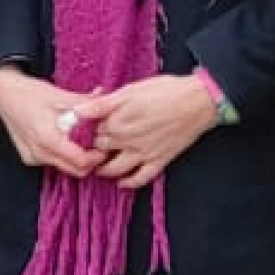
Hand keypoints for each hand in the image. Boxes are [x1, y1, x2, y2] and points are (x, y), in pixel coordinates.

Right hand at [0, 64, 98, 176]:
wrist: (3, 94)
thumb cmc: (26, 93)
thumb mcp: (59, 95)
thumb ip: (84, 103)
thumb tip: (105, 103)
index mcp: (47, 139)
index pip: (80, 162)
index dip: (97, 156)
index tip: (104, 145)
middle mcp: (39, 153)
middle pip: (75, 170)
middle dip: (90, 160)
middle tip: (98, 144)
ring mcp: (33, 157)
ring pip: (64, 167)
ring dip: (76, 158)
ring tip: (82, 139)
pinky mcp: (30, 157)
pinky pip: (53, 162)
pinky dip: (63, 154)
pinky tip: (65, 139)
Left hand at [74, 72, 216, 189]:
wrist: (198, 101)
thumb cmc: (165, 91)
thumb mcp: (129, 90)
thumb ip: (101, 104)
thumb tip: (76, 112)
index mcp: (116, 121)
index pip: (90, 132)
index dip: (84, 132)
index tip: (81, 132)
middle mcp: (126, 140)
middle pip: (99, 151)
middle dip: (92, 150)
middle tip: (87, 149)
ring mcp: (142, 153)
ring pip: (115, 169)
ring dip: (104, 170)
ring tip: (98, 167)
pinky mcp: (159, 160)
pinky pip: (141, 178)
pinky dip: (130, 183)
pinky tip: (122, 183)